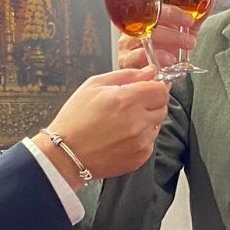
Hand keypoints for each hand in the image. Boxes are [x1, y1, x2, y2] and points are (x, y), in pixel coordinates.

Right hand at [40, 67, 168, 183]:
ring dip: (146, 120)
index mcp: (126, 100)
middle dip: (151, 102)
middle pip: (163, 106)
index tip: (147, 88)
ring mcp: (141, 142)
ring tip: (123, 122)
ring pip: (157, 124)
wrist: (66, 154)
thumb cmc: (75, 118)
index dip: (155, 86)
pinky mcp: (140, 157)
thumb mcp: (94, 85)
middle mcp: (138, 122)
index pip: (161, 89)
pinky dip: (141, 137)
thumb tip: (150, 71)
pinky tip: (122, 137)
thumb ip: (126, 75)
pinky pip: (150, 142)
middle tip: (132, 105)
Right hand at [115, 0, 196, 69]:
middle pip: (146, 10)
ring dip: (170, 37)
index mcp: (144, 11)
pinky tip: (170, 58)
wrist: (159, 74)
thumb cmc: (168, 47)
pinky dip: (157, 56)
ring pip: (144, 34)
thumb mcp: (185, 29)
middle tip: (189, 22)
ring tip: (188, 43)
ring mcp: (127, 41)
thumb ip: (197, 14)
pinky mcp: (127, 60)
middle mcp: (132, 23)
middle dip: (171, 14)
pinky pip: (138, 56)